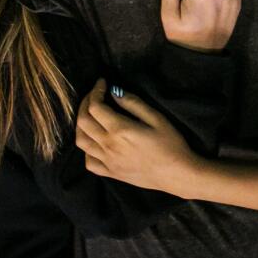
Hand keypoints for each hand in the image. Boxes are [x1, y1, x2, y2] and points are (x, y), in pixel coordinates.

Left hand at [75, 79, 199, 195]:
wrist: (177, 174)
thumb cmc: (171, 144)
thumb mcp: (156, 118)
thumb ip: (133, 103)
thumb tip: (115, 91)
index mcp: (120, 130)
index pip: (95, 106)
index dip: (95, 90)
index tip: (102, 83)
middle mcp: (109, 146)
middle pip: (83, 121)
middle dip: (85, 103)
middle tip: (95, 95)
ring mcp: (108, 161)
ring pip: (81, 141)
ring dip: (81, 125)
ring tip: (90, 115)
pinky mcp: (111, 173)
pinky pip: (89, 162)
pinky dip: (87, 149)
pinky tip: (95, 142)